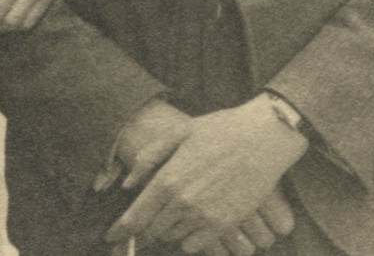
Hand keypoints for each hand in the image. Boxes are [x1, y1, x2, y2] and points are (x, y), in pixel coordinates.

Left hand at [106, 94, 307, 249]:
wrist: (264, 138)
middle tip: (139, 226)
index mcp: (169, 179)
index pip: (135, 218)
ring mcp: (206, 217)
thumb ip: (149, 159)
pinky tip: (189, 222)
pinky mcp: (226, 225)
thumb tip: (127, 185)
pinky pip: (196, 245)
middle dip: (141, 230)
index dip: (119, 231)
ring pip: (173, 237)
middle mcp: (184, 203)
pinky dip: (188, 238)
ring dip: (165, 230)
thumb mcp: (179, 133)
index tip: (109, 237)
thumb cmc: (220, 130)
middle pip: (152, 231)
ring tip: (169, 215)